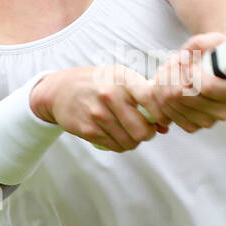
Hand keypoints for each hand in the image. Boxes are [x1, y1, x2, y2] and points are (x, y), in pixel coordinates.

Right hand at [32, 65, 170, 151]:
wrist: (60, 90)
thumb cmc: (98, 83)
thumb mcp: (120, 78)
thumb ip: (144, 97)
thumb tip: (165, 126)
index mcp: (122, 79)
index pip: (152, 99)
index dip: (163, 114)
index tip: (162, 119)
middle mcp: (110, 96)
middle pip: (143, 130)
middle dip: (148, 133)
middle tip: (144, 129)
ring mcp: (98, 114)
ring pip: (130, 142)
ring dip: (134, 140)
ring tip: (129, 131)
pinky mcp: (88, 130)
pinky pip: (116, 147)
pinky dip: (121, 145)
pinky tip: (117, 135)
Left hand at [152, 32, 225, 132]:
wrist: (216, 74)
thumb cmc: (217, 58)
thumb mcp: (215, 42)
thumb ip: (203, 43)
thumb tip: (186, 57)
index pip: (206, 86)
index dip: (190, 71)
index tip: (188, 62)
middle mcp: (223, 112)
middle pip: (181, 94)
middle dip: (172, 71)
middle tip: (175, 61)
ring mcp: (207, 122)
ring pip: (169, 101)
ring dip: (164, 80)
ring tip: (171, 69)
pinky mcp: (192, 127)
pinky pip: (166, 112)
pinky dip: (161, 95)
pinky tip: (168, 84)